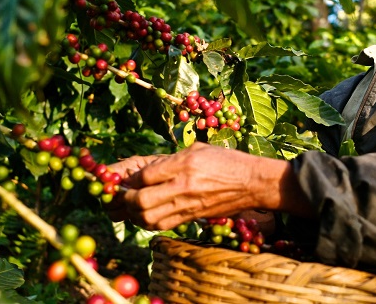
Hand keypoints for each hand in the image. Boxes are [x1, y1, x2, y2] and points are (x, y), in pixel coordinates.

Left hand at [113, 142, 310, 230]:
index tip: (126, 179)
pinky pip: (162, 224)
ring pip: (148, 218)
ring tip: (133, 206)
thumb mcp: (197, 149)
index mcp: (185, 164)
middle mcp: (184, 186)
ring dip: (135, 214)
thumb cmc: (225, 161)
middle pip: (141, 201)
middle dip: (126, 200)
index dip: (130, 179)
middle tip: (123, 195)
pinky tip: (147, 213)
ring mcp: (188, 205)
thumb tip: (144, 172)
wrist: (251, 183)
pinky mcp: (192, 218)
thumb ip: (170, 160)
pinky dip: (148, 221)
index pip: (145, 176)